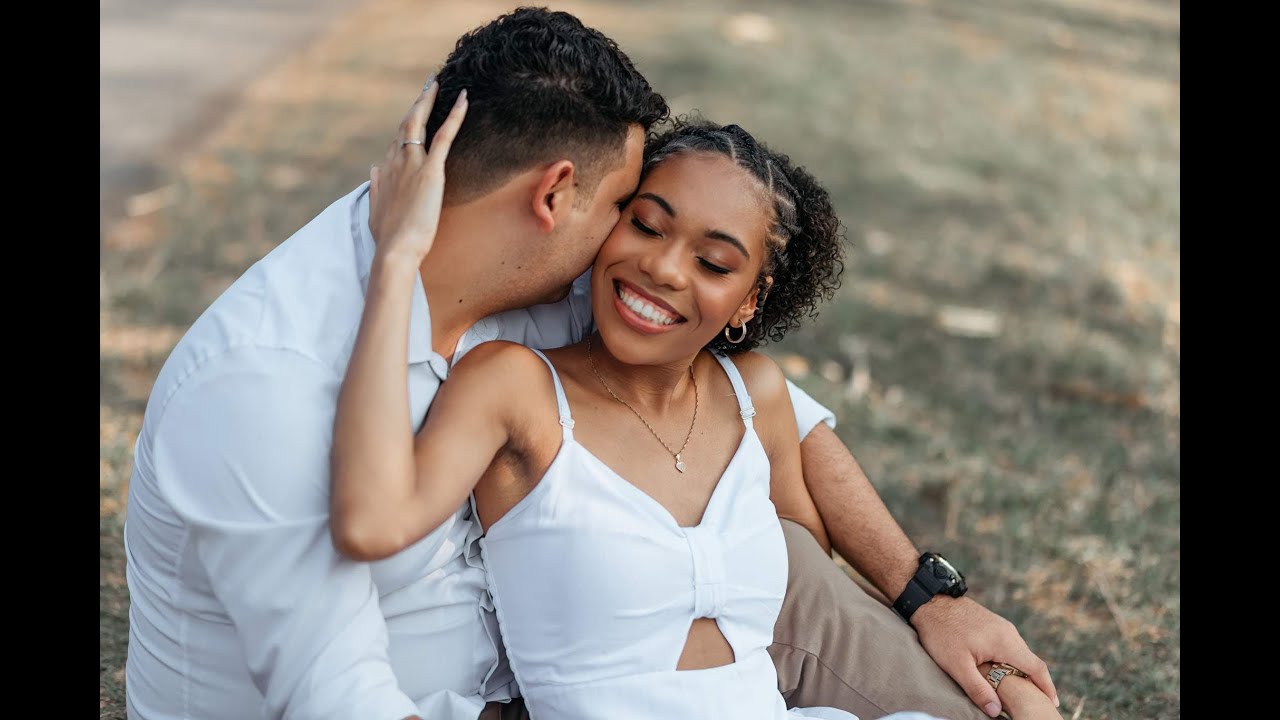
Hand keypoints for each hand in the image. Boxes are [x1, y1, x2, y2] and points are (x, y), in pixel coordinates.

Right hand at [367, 81, 468, 265]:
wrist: (395, 249)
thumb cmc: (388, 236)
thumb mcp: (375, 209)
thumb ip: (376, 187)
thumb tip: (373, 169)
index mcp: (386, 171)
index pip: (397, 140)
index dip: (406, 124)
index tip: (415, 111)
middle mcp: (396, 161)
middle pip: (406, 124)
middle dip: (417, 103)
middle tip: (428, 84)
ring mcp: (412, 163)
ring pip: (419, 122)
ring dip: (428, 100)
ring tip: (438, 82)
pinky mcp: (431, 171)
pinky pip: (444, 136)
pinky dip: (454, 115)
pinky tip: (463, 100)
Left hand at [911, 596, 1058, 717]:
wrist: (929, 600)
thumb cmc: (941, 632)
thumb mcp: (957, 665)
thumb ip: (978, 689)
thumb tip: (997, 711)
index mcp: (1006, 642)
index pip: (1036, 668)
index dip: (1047, 687)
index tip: (1053, 704)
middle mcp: (1009, 633)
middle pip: (1030, 662)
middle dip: (1035, 683)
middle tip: (1035, 702)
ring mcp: (1001, 626)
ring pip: (1019, 653)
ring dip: (1022, 672)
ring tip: (1020, 691)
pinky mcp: (992, 624)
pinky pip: (1009, 646)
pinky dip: (1011, 661)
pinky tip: (1002, 671)